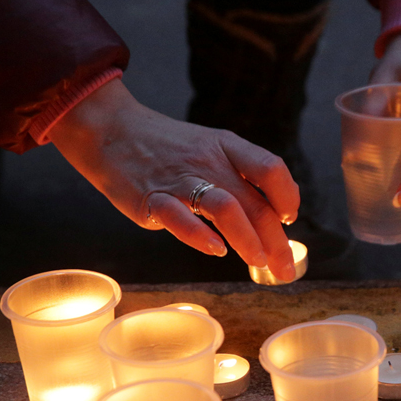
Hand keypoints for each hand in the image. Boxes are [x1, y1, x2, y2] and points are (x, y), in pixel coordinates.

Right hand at [49, 79, 299, 280]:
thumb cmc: (166, 148)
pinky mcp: (151, 199)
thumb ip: (240, 176)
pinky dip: (200, 236)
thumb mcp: (210, 149)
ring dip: (247, 239)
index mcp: (226, 147)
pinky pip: (179, 218)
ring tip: (258, 262)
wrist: (110, 130)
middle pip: (254, 202)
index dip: (288, 196)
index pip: (270, 169)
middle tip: (286, 270)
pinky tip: (217, 250)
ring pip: (225, 208)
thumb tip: (276, 213)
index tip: (289, 219)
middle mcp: (208, 162)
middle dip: (276, 241)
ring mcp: (179, 181)